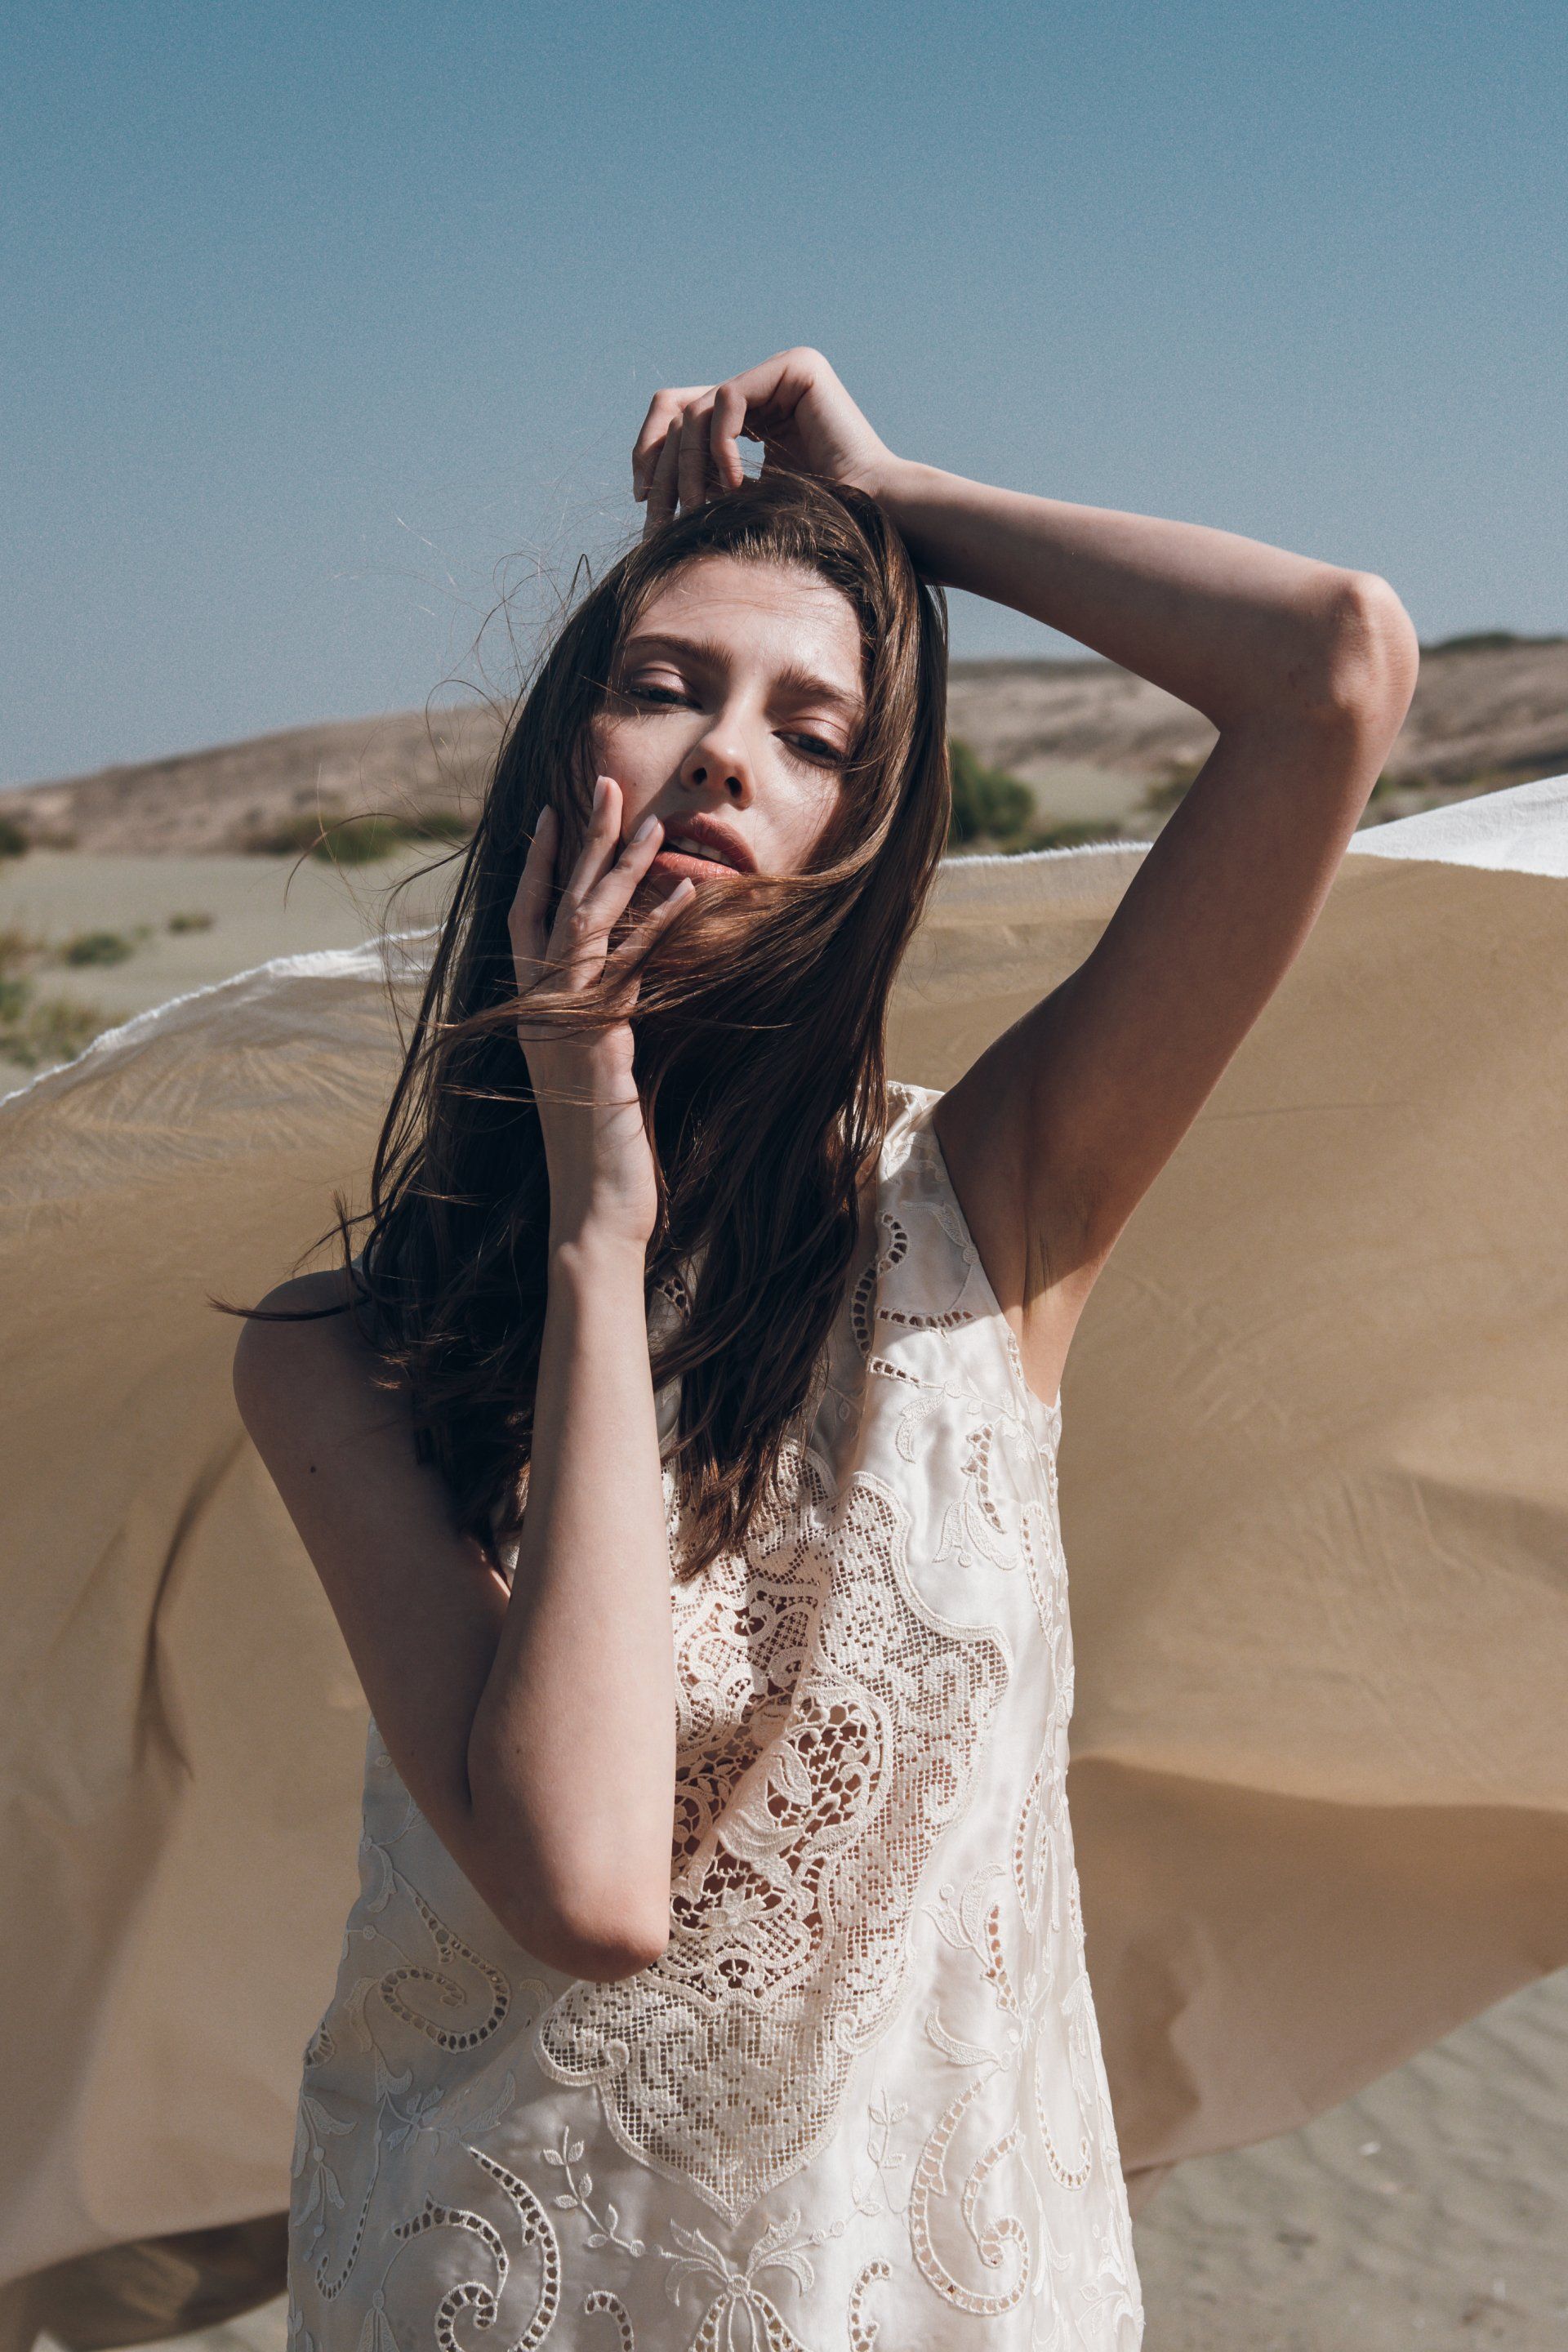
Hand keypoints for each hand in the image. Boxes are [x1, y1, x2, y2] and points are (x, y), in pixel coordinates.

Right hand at [508, 780, 691, 1248]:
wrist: (594, 1214)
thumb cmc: (600, 1159)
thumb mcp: (595, 1080)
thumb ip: (599, 1032)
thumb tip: (619, 1001)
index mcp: (533, 1016)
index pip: (527, 921)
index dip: (539, 866)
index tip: (553, 815)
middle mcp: (539, 1011)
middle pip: (555, 903)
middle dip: (582, 840)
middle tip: (606, 783)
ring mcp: (563, 1024)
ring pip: (585, 924)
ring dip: (620, 867)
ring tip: (652, 818)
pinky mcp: (597, 1042)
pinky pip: (624, 970)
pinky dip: (654, 929)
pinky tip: (684, 894)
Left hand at [632, 347, 895, 535]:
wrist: (873, 519)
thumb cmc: (816, 522)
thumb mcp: (743, 499)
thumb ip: (705, 478)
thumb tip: (644, 482)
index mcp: (755, 412)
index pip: (682, 415)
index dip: (652, 452)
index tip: (642, 500)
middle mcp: (766, 385)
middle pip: (678, 404)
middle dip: (658, 460)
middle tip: (653, 510)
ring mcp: (781, 372)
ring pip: (698, 406)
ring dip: (688, 463)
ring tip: (699, 507)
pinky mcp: (796, 367)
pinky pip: (727, 400)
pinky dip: (720, 446)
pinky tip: (736, 484)